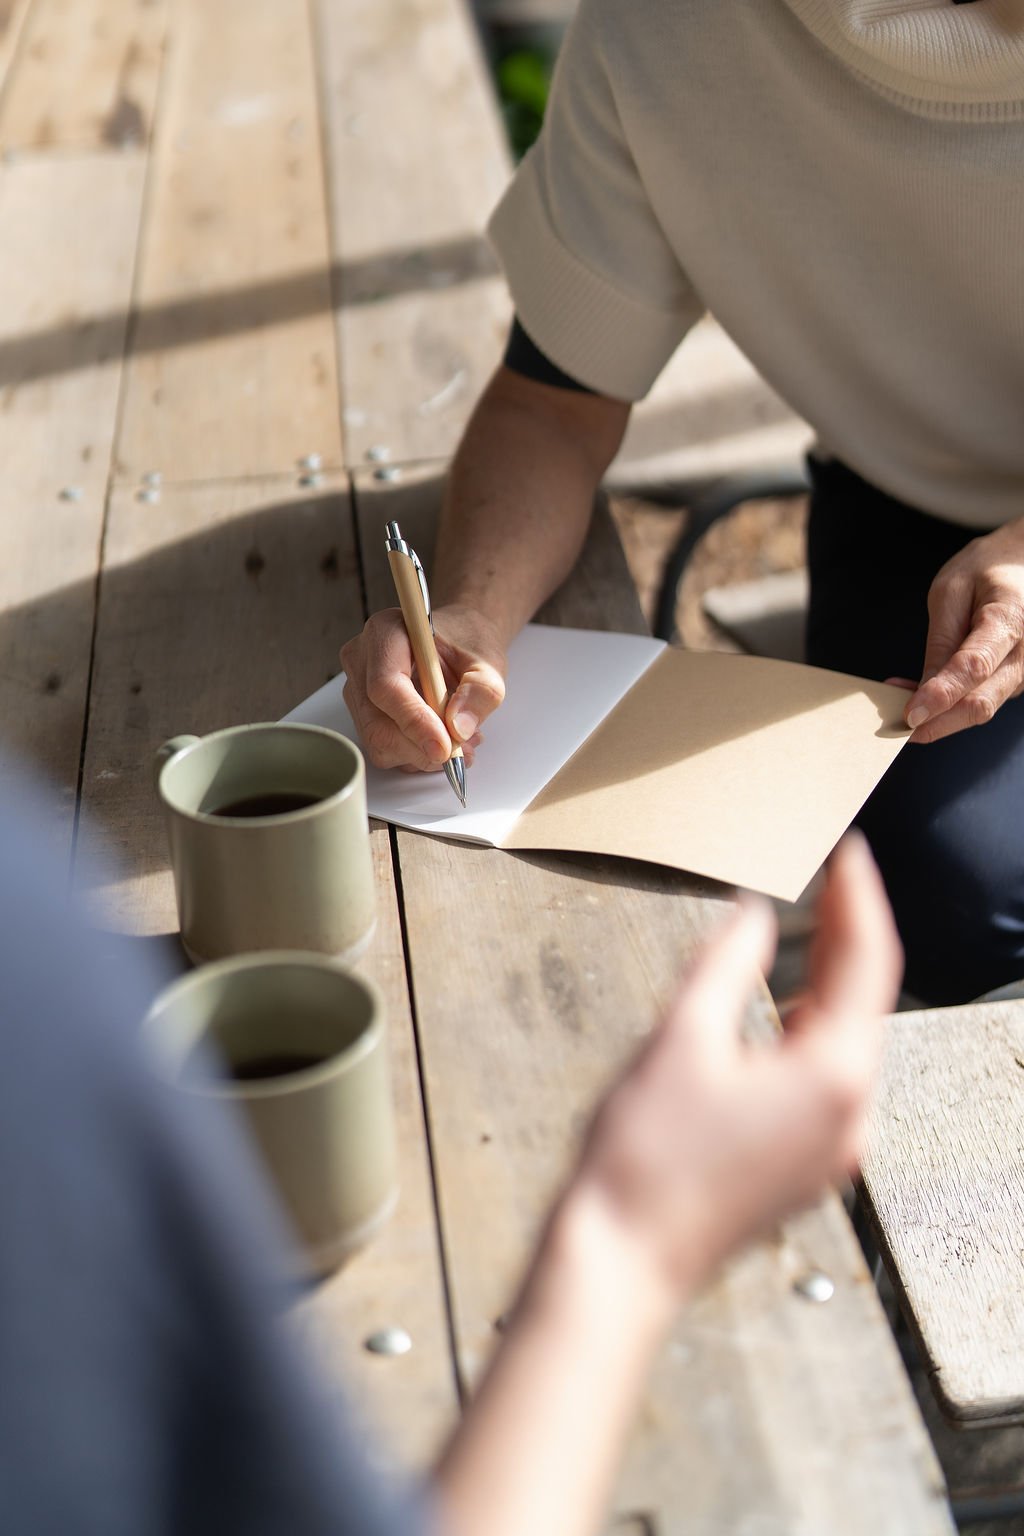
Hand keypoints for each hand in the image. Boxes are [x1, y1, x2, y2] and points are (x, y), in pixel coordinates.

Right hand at [340, 604, 506, 772]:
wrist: (462, 640)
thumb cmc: (468, 642)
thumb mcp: (488, 663)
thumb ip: (480, 692)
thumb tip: (459, 728)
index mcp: (386, 632)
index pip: (386, 686)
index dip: (415, 721)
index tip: (445, 746)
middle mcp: (362, 660)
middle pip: (377, 724)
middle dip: (422, 747)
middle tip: (462, 748)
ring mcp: (358, 690)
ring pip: (380, 743)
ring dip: (423, 754)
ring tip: (460, 738)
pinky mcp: (364, 715)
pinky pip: (384, 750)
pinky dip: (418, 755)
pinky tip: (443, 738)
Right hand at [573, 833, 900, 1307]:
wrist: (621, 1260)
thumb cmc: (644, 1158)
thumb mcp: (681, 1036)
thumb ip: (726, 962)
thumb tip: (753, 915)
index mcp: (833, 1078)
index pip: (867, 964)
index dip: (856, 899)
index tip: (849, 853)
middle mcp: (849, 1116)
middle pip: (864, 1003)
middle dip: (847, 935)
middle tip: (829, 876)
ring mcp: (831, 1149)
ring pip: (846, 1042)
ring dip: (831, 982)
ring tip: (809, 928)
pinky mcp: (804, 1167)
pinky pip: (827, 1082)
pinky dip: (812, 1031)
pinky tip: (786, 1009)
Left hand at [899, 518, 1023, 743]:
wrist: (1020, 564)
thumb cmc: (985, 570)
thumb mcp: (951, 591)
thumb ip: (941, 640)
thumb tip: (924, 687)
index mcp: (1009, 618)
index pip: (973, 667)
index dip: (940, 696)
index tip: (910, 715)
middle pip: (981, 702)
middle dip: (937, 721)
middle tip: (897, 726)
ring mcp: (1023, 670)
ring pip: (980, 708)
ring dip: (940, 714)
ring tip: (900, 699)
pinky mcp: (1014, 680)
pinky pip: (980, 699)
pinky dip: (949, 704)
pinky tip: (922, 694)